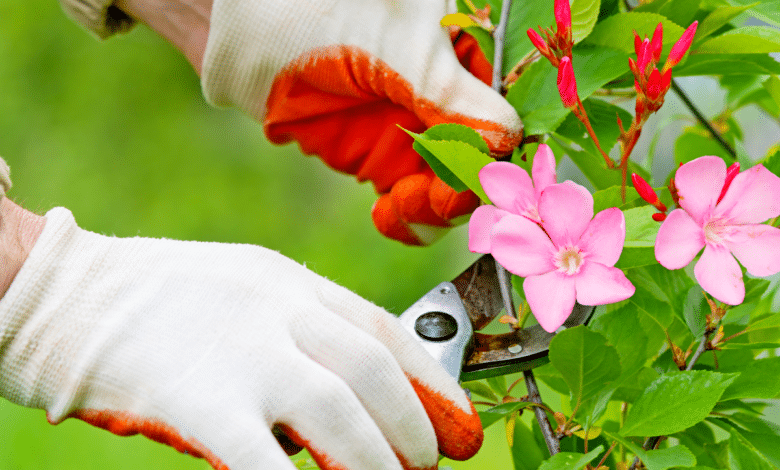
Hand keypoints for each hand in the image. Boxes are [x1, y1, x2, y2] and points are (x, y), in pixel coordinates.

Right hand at [0, 207, 482, 469]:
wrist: (71, 295)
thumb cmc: (162, 299)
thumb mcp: (248, 289)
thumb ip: (303, 330)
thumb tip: (356, 392)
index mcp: (291, 283)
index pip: (384, 330)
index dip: (432, 381)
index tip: (458, 422)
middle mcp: (277, 311)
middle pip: (373, 373)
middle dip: (413, 426)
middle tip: (427, 464)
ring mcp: (241, 354)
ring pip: (339, 414)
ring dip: (376, 460)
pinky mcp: (200, 401)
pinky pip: (265, 461)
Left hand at [201, 0, 522, 244]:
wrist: (238, 35)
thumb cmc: (315, 13)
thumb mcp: (395, 49)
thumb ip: (450, 94)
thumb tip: (507, 138)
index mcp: (462, 47)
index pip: (501, 110)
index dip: (496, 153)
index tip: (477, 183)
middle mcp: (446, 91)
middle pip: (480, 157)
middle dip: (463, 189)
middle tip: (432, 203)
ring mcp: (414, 127)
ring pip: (450, 186)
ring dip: (437, 210)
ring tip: (402, 208)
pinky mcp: (382, 155)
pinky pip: (413, 199)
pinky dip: (411, 219)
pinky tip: (393, 217)